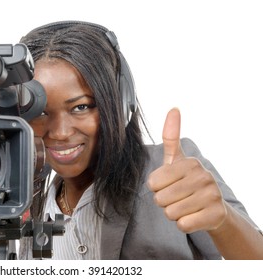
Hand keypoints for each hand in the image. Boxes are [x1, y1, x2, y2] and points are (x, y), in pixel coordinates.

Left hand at [147, 108, 226, 232]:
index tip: (168, 184)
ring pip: (170, 213)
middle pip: (160, 199)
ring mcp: (212, 195)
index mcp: (189, 162)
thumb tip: (174, 108)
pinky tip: (193, 216)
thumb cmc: (187, 181)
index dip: (156, 188)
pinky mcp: (216, 215)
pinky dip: (183, 224)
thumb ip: (171, 137)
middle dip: (164, 202)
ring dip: (174, 213)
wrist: (213, 207)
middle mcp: (203, 176)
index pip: (153, 182)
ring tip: (185, 206)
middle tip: (177, 197)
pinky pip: (183, 225)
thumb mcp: (177, 160)